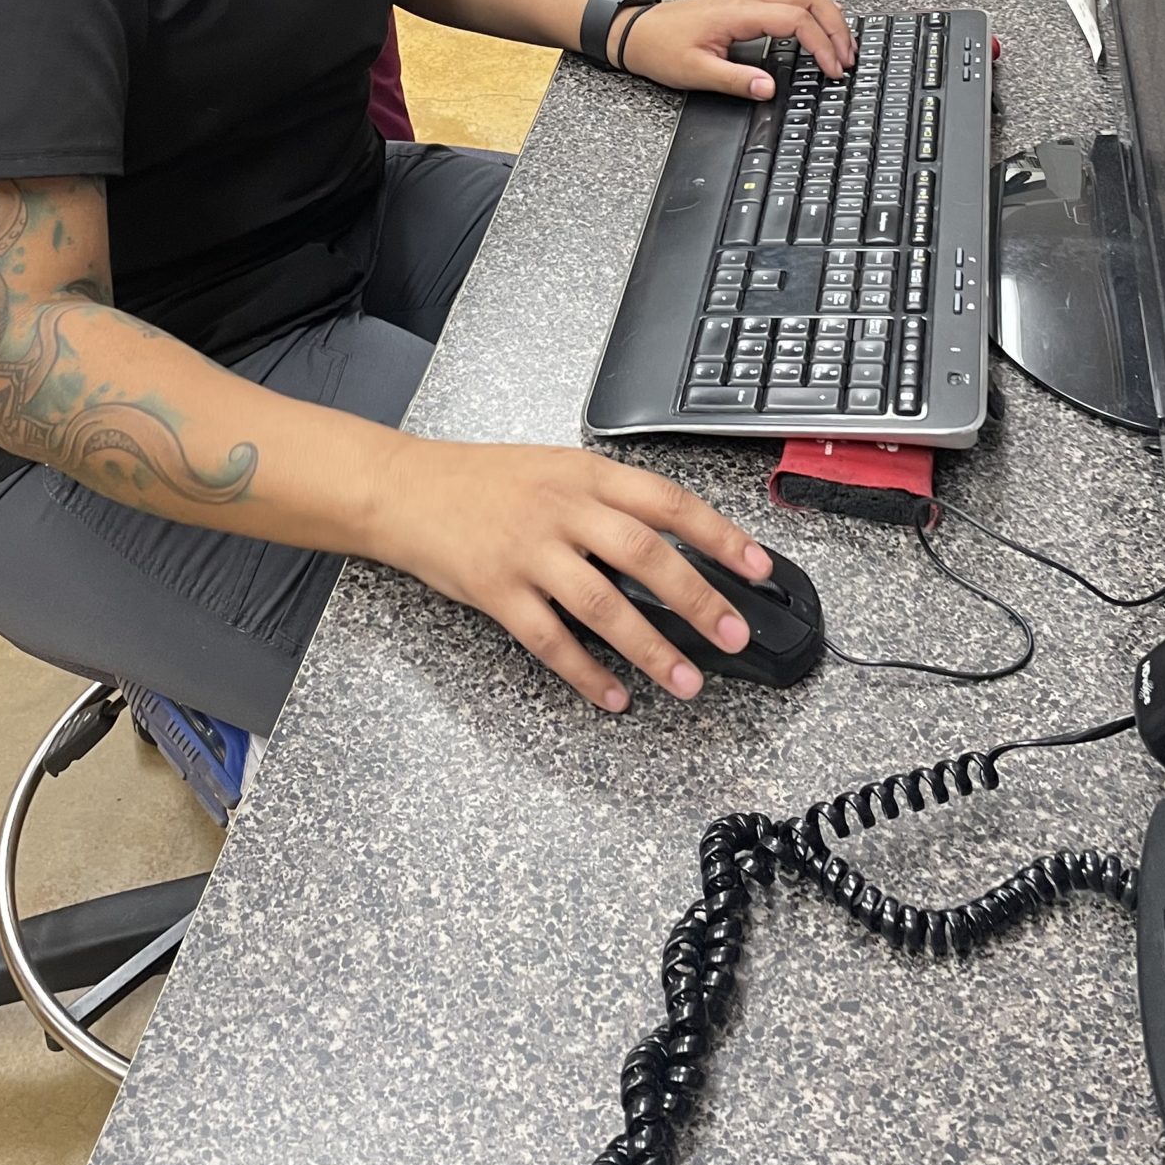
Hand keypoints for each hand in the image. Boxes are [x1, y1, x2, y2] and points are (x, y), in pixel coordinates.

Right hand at [374, 440, 777, 708]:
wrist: (406, 489)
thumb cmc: (483, 481)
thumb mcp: (554, 468)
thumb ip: (608, 501)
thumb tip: (675, 546)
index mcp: (585, 474)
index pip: (667, 501)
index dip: (718, 535)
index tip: (758, 567)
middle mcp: (562, 509)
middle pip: (644, 554)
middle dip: (698, 599)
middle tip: (734, 635)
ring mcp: (528, 551)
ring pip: (602, 604)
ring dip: (651, 648)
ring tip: (687, 680)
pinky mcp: (496, 591)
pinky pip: (549, 640)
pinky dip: (586, 673)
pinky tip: (614, 696)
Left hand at [618, 0, 853, 97]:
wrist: (636, 31)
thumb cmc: (661, 48)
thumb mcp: (696, 73)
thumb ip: (736, 81)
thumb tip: (769, 89)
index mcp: (737, 12)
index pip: (795, 19)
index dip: (821, 44)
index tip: (833, 69)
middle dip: (836, 23)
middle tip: (848, 56)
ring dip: (828, 13)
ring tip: (841, 45)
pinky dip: (813, 10)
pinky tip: (819, 29)